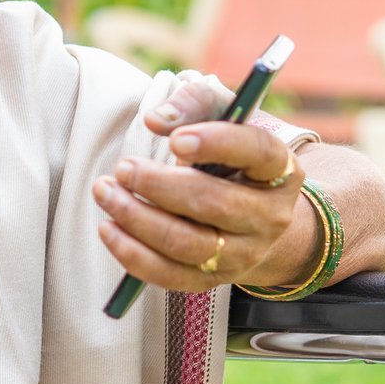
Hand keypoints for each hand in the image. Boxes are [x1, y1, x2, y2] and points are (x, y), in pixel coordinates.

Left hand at [92, 84, 305, 291]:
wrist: (248, 212)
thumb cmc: (226, 154)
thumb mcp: (219, 116)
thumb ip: (191, 104)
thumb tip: (156, 120)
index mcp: (279, 168)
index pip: (257, 152)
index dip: (217, 143)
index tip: (176, 141)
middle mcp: (269, 216)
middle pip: (214, 204)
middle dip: (159, 185)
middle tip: (123, 167)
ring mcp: (245, 253)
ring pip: (188, 244)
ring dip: (137, 218)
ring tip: (105, 192)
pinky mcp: (214, 279)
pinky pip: (172, 276)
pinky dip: (134, 255)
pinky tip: (109, 229)